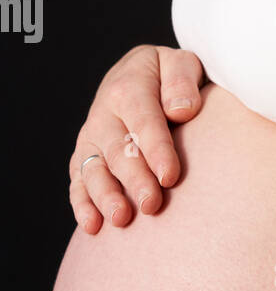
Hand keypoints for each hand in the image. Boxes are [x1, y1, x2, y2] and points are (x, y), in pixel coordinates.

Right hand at [69, 44, 204, 233]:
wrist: (142, 76)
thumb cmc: (170, 76)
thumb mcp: (181, 64)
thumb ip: (182, 81)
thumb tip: (182, 109)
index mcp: (128, 88)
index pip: (144, 122)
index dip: (156, 150)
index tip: (171, 176)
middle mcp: (104, 115)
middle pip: (117, 150)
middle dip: (134, 179)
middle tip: (151, 204)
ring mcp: (92, 138)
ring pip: (93, 169)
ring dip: (105, 195)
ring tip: (121, 219)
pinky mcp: (85, 157)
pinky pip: (78, 181)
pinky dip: (82, 204)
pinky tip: (93, 226)